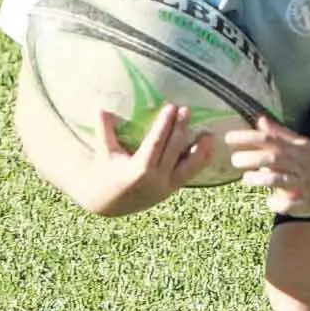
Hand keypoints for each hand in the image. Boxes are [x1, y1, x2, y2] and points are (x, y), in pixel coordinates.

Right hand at [88, 104, 216, 216]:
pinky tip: (209, 148)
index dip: (164, 124)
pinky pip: (190, 175)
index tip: (171, 107)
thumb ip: (104, 130)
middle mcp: (155, 179)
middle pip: (173, 150)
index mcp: (138, 170)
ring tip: (209, 133)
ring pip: (188, 167)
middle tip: (186, 110)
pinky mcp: (171, 190)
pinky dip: (201, 162)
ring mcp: (166, 187)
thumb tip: (100, 106)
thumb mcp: (103, 152)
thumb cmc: (104, 173)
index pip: (155, 143)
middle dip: (180, 129)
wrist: (106, 203)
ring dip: (199, 150)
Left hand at [226, 116, 309, 216]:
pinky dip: (282, 203)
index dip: (247, 137)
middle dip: (253, 157)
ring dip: (262, 179)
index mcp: (292, 149)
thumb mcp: (299, 143)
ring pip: (280, 179)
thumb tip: (260, 119)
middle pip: (273, 158)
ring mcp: (302, 182)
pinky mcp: (307, 200)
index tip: (228, 138)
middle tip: (235, 160)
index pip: (268, 139)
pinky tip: (272, 202)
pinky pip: (293, 203)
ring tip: (246, 180)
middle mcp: (296, 164)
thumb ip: (278, 133)